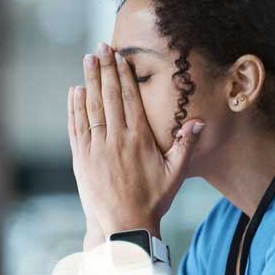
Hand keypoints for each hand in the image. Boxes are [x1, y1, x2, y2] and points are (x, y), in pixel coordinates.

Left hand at [66, 41, 204, 239]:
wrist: (125, 227)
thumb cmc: (153, 201)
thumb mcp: (175, 174)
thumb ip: (185, 145)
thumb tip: (198, 122)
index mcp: (139, 140)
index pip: (129, 99)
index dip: (123, 75)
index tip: (119, 57)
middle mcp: (116, 141)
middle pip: (108, 97)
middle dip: (104, 70)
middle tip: (100, 47)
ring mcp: (96, 150)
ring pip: (91, 108)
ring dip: (88, 82)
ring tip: (87, 60)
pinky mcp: (82, 160)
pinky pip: (77, 128)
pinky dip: (75, 108)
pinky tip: (75, 92)